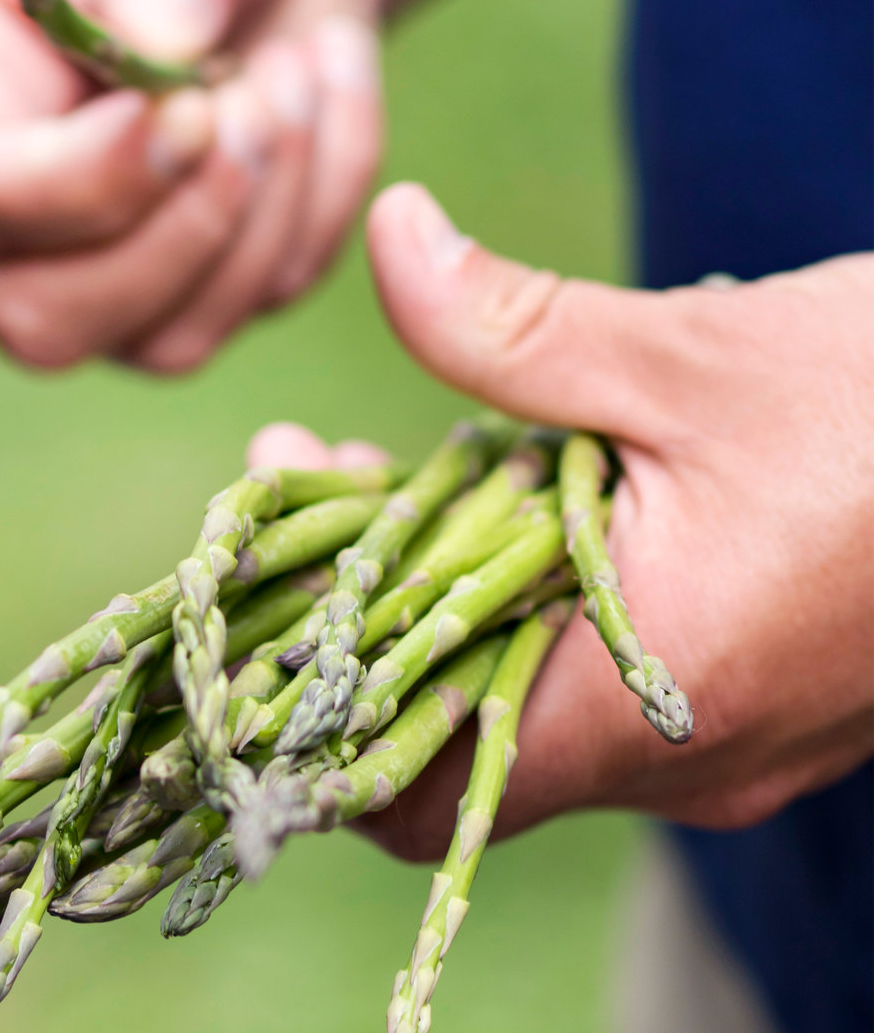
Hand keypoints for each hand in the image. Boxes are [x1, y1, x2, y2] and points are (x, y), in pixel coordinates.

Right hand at [0, 0, 382, 372]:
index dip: (85, 179)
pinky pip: (260, 300)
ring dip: (265, 220)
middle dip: (181, 230)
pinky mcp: (180, 278)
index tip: (196, 101)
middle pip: (39, 318)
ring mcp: (76, 258)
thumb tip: (172, 44)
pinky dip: (324, 205)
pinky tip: (329, 81)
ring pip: (158, 340)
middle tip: (262, 96)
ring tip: (301, 69)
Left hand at [285, 182, 873, 859]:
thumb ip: (514, 328)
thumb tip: (386, 239)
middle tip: (322, 486)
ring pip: (527, 712)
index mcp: (641, 706)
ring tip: (415, 467)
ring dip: (450, 605)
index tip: (267, 572)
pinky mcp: (766, 710)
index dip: (309, 702)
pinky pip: (610, 687)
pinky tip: (534, 493)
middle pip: (448, 748)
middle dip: (361, 623)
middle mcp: (680, 765)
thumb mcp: (692, 353)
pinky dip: (541, 608)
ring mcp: (730, 750)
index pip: (404, 792)